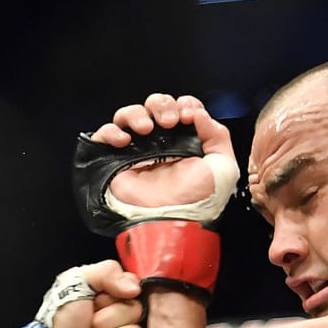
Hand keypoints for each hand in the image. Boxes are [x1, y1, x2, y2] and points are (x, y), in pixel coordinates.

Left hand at [37, 260, 144, 327]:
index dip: (114, 298)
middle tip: (89, 327)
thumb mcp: (76, 282)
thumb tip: (136, 289)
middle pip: (136, 313)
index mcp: (114, 297)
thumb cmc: (60, 320)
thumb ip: (107, 272)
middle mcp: (123, 320)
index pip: (135, 289)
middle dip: (106, 321)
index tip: (95, 303)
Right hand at [73, 93, 237, 302]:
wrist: (170, 223)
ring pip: (129, 114)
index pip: (181, 107)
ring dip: (137, 113)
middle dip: (162, 105)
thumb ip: (218, 136)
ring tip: (146, 130)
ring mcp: (136, 151)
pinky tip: (124, 141)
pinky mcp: (114, 161)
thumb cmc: (198, 201)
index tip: (188, 118)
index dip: (185, 105)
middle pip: (155, 104)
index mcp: (185, 141)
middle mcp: (160, 143)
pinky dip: (111, 131)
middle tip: (169, 123)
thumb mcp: (223, 168)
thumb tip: (198, 114)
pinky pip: (104, 134)